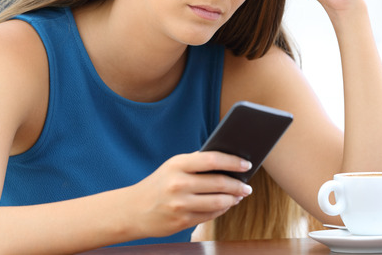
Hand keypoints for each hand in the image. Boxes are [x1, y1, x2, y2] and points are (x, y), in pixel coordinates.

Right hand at [129, 151, 252, 237]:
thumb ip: (197, 162)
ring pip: (218, 202)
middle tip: (247, 186)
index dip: (233, 162)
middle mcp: (178, 184)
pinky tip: (226, 205)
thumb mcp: (172, 166)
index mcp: (177, 165)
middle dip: (238, 185)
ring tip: (239, 195)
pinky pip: (210, 216)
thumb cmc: (159, 184)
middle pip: (219, 183)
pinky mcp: (181, 222)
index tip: (247, 164)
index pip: (212, 160)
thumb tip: (229, 161)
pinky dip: (222, 210)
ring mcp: (180, 205)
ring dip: (233, 199)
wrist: (133, 210)